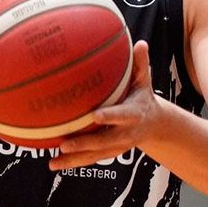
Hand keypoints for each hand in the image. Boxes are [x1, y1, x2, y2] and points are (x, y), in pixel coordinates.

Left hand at [49, 40, 162, 170]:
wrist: (154, 125)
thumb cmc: (142, 96)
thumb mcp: (145, 81)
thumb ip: (140, 64)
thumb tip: (140, 43)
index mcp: (134, 114)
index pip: (122, 115)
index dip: (110, 116)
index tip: (95, 115)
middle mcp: (125, 134)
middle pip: (104, 141)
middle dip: (85, 143)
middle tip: (65, 143)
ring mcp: (117, 146)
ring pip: (95, 155)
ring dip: (74, 159)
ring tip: (53, 161)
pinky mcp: (109, 153)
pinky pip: (91, 159)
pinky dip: (73, 162)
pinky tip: (54, 163)